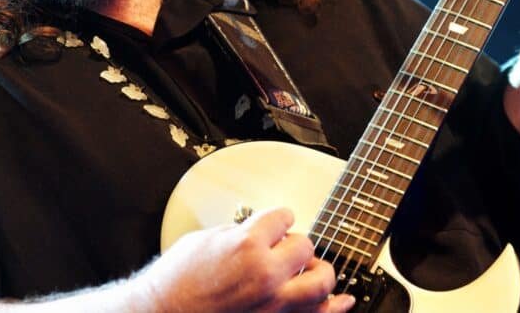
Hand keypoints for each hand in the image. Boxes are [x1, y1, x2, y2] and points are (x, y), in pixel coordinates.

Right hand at [139, 207, 355, 312]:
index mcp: (247, 244)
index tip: (275, 224)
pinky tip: (343, 300)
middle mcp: (266, 274)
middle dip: (295, 245)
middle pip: (306, 246)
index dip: (277, 220)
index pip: (284, 217)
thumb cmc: (176, 282)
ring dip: (317, 272)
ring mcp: (274, 305)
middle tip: (284, 249)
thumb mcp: (207, 239)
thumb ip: (241, 232)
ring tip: (308, 271)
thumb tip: (260, 230)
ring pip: (322, 282)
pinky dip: (335, 308)